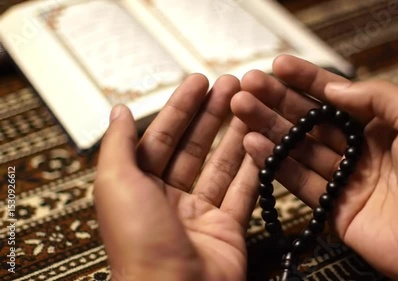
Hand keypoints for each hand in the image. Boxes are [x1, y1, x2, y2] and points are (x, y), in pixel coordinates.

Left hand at [94, 74, 258, 280]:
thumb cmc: (138, 244)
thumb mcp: (116, 185)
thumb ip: (118, 145)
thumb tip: (117, 111)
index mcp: (138, 188)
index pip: (161, 138)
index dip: (180, 108)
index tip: (199, 82)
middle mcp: (169, 199)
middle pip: (194, 147)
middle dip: (212, 114)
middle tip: (232, 86)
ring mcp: (200, 214)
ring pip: (221, 165)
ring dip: (235, 134)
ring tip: (250, 105)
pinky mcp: (227, 228)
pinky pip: (243, 191)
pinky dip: (253, 167)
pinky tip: (261, 141)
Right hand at [231, 55, 397, 280]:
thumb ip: (378, 96)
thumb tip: (335, 87)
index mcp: (379, 125)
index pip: (334, 96)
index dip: (306, 80)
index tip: (278, 66)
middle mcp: (358, 149)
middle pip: (310, 121)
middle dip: (278, 101)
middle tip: (248, 87)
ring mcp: (343, 179)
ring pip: (298, 149)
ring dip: (269, 128)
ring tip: (241, 110)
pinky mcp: (332, 208)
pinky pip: (299, 182)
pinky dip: (275, 164)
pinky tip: (254, 144)